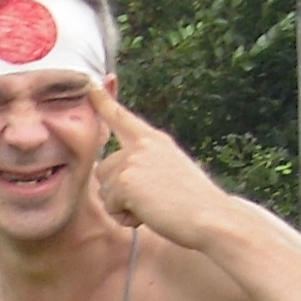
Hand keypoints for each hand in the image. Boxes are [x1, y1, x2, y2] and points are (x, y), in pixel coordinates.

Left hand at [89, 82, 233, 244]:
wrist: (210, 216)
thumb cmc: (193, 203)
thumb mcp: (171, 170)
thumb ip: (145, 164)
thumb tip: (113, 172)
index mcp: (154, 139)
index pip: (122, 117)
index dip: (103, 100)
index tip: (90, 83)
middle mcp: (142, 145)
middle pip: (103, 170)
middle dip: (118, 192)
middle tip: (153, 200)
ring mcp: (132, 160)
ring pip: (104, 190)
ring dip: (123, 206)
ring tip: (154, 207)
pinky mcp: (125, 180)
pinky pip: (111, 206)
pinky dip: (126, 218)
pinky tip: (150, 215)